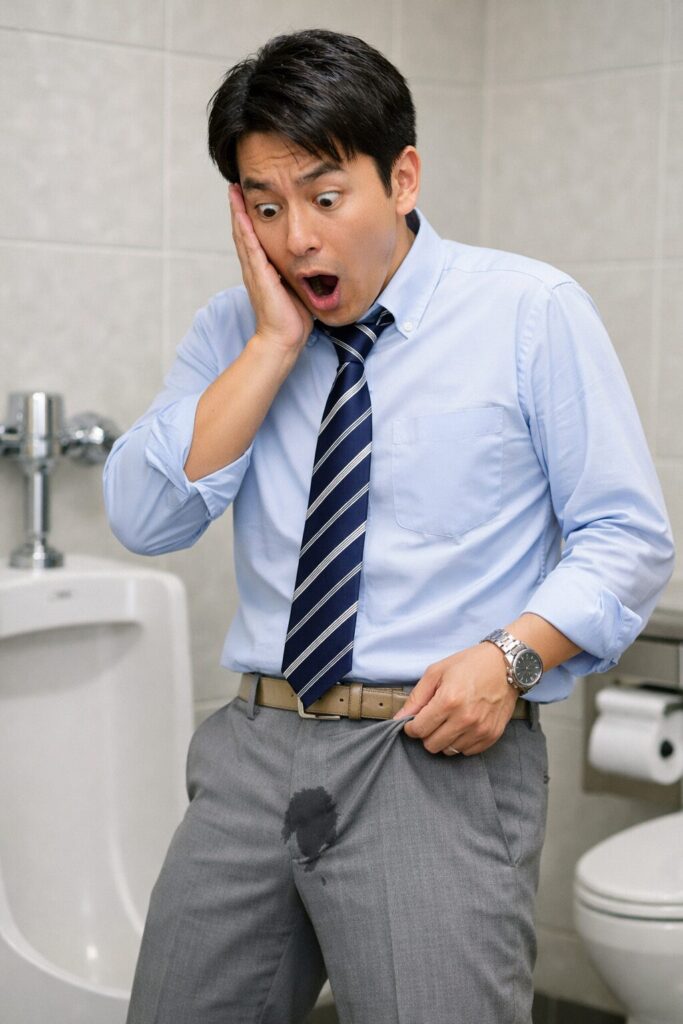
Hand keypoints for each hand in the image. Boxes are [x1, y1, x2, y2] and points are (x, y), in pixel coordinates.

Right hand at [229, 184, 312, 351]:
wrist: (283, 339)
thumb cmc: (292, 318)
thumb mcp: (296, 287)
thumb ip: (298, 273)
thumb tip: (312, 262)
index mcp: (263, 269)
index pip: (254, 238)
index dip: (250, 217)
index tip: (249, 197)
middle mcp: (254, 267)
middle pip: (244, 231)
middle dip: (239, 208)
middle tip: (235, 185)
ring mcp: (254, 270)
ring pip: (243, 234)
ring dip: (237, 212)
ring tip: (234, 190)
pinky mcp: (259, 274)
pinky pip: (250, 246)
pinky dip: (244, 228)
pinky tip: (240, 213)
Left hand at [392, 642, 518, 755]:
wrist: (506, 665)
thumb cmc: (469, 665)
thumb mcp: (436, 672)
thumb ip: (416, 697)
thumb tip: (399, 718)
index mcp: (448, 701)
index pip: (419, 730)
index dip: (411, 727)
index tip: (414, 721)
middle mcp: (465, 719)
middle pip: (431, 745)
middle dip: (426, 734)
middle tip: (432, 720)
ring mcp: (480, 729)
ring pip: (449, 751)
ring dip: (444, 739)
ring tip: (449, 721)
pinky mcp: (492, 736)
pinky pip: (467, 752)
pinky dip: (461, 742)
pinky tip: (462, 726)